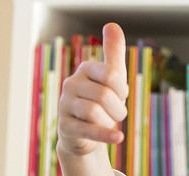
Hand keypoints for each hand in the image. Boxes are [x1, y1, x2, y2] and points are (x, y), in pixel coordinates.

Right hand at [57, 22, 128, 156]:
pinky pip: (88, 130)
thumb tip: (112, 24)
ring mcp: (65, 105)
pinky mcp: (65, 127)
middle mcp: (71, 83)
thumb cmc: (100, 102)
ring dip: (110, 122)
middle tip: (116, 114)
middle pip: (104, 96)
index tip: (121, 96)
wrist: (84, 133)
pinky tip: (118, 138)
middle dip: (118, 109)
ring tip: (109, 123)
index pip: (111, 74)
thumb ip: (113, 52)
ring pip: (95, 112)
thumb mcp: (110, 78)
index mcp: (85, 69)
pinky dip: (106, 135)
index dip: (122, 89)